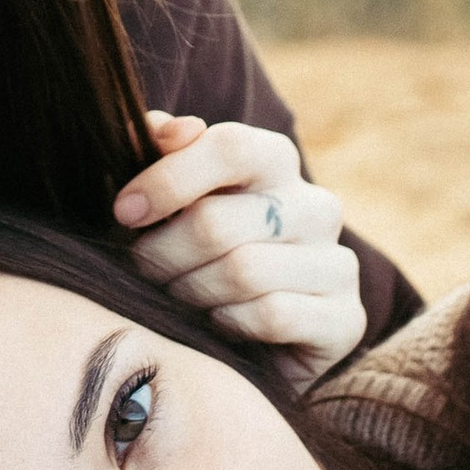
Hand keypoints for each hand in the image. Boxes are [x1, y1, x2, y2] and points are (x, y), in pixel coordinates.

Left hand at [113, 113, 363, 387]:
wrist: (252, 341)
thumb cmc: (200, 255)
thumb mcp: (173, 200)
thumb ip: (162, 153)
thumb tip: (168, 128)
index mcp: (276, 161)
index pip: (228, 147)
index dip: (167, 178)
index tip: (124, 212)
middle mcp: (316, 205)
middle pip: (217, 221)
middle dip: (162, 253)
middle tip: (142, 270)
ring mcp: (337, 263)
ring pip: (241, 272)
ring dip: (189, 292)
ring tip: (175, 298)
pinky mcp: (345, 318)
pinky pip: (271, 314)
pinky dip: (228, 324)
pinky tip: (217, 325)